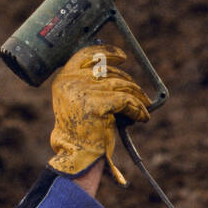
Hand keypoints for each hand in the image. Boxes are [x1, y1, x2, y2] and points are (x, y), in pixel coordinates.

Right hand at [48, 44, 149, 185]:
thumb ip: (88, 85)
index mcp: (64, 79)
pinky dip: (138, 108)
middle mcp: (71, 82)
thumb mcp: (78, 102)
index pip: (86, 55)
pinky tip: (142, 117)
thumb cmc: (80, 132)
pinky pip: (126, 100)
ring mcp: (84, 91)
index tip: (122, 56)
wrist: (77, 155)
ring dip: (136, 96)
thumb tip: (116, 70)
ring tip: (143, 107)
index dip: (106, 52)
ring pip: (121, 85)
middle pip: (108, 71)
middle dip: (128, 81)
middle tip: (140, 93)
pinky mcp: (98, 104)